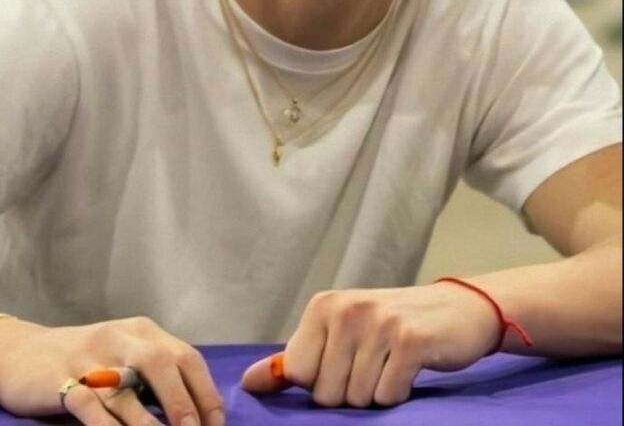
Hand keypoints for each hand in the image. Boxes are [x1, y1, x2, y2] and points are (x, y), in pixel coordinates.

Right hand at [0, 315, 224, 424]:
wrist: (24, 353)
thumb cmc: (88, 361)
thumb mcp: (126, 355)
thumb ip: (157, 376)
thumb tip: (198, 412)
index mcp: (143, 331)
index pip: (186, 356)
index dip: (205, 392)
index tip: (217, 425)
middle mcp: (120, 338)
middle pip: (161, 363)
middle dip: (183, 401)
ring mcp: (90, 358)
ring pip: (125, 389)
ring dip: (147, 423)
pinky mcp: (60, 380)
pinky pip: (87, 405)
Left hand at [242, 283, 499, 407]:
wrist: (457, 308)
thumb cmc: (392, 326)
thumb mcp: (340, 334)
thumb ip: (296, 360)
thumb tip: (248, 383)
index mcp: (324, 305)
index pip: (299, 374)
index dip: (322, 383)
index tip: (344, 363)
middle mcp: (348, 309)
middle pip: (327, 393)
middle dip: (350, 393)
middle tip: (374, 364)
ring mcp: (379, 322)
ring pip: (358, 399)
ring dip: (376, 394)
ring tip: (391, 364)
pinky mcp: (410, 340)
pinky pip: (387, 396)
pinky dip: (399, 393)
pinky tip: (408, 369)